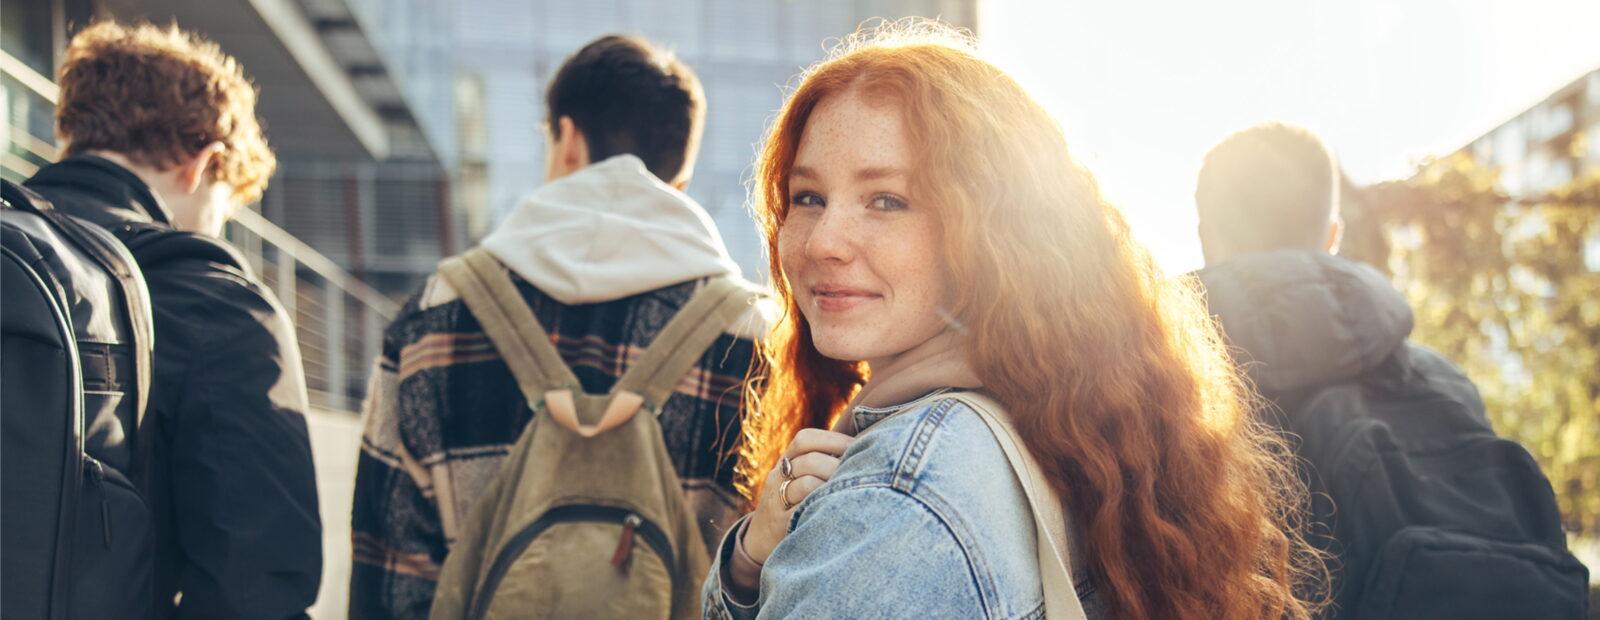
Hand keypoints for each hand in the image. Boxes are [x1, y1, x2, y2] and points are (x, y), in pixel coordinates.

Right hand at [742, 428, 853, 562]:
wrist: (759, 538)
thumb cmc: (791, 504)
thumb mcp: (796, 479)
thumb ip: (820, 463)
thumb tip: (862, 447)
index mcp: (785, 462)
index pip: (804, 439)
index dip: (833, 439)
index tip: (856, 446)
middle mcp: (778, 477)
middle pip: (809, 461)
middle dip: (838, 465)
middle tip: (859, 473)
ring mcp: (777, 501)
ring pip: (807, 484)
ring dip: (833, 486)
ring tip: (851, 491)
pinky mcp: (781, 524)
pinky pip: (804, 511)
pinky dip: (823, 507)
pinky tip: (838, 509)